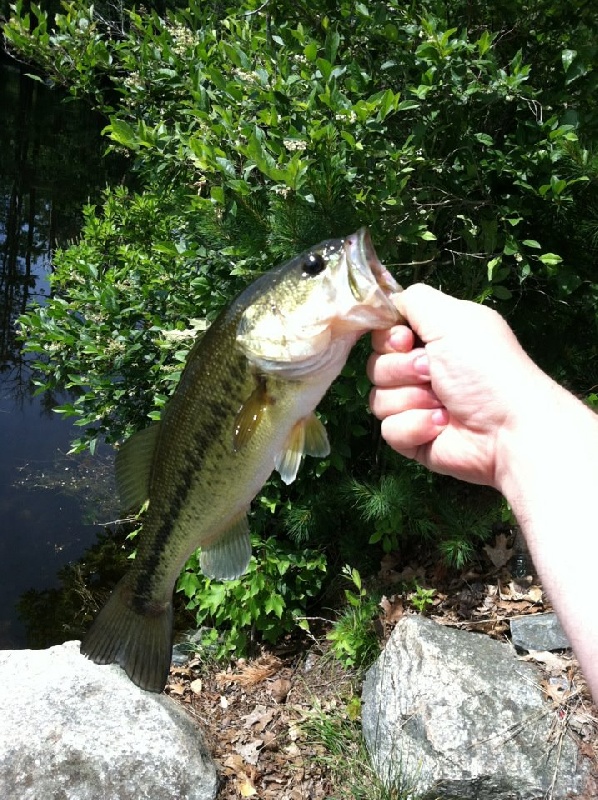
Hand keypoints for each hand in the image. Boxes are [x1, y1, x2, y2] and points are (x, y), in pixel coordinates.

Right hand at [367, 284, 546, 487]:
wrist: (507, 428)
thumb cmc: (485, 368)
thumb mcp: (453, 318)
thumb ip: (415, 299)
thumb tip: (391, 300)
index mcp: (435, 339)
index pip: (386, 334)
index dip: (389, 338)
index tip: (406, 340)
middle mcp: (423, 370)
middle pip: (377, 365)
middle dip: (402, 369)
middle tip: (432, 372)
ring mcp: (417, 406)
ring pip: (378, 399)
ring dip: (411, 398)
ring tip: (443, 403)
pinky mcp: (414, 438)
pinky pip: (389, 429)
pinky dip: (415, 426)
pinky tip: (441, 425)